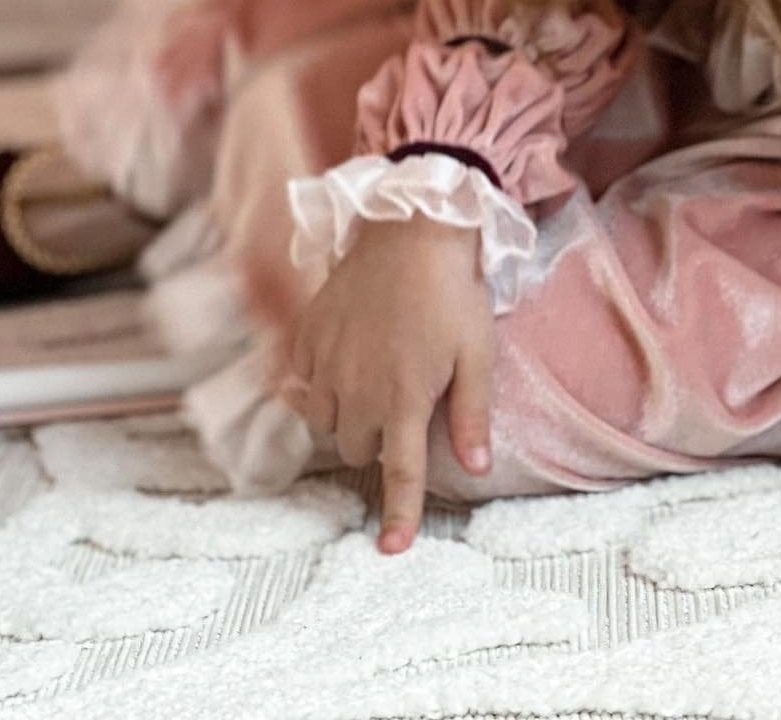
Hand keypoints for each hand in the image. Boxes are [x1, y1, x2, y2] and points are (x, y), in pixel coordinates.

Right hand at [282, 211, 493, 554]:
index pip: (401, 473)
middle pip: (356, 449)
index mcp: (403, 398)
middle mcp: (357, 390)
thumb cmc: (453, 292)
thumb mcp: (478, 353)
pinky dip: (319, 381)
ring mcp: (326, 363)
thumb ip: (471, 414)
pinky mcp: (306, 336)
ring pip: (324, 421)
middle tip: (401, 405)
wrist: (411, 229)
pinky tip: (345, 357)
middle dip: (376, 441)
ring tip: (372, 383)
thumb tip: (477, 468)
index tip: (392, 551)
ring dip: (345, 416)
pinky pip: (302, 380)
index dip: (399, 514)